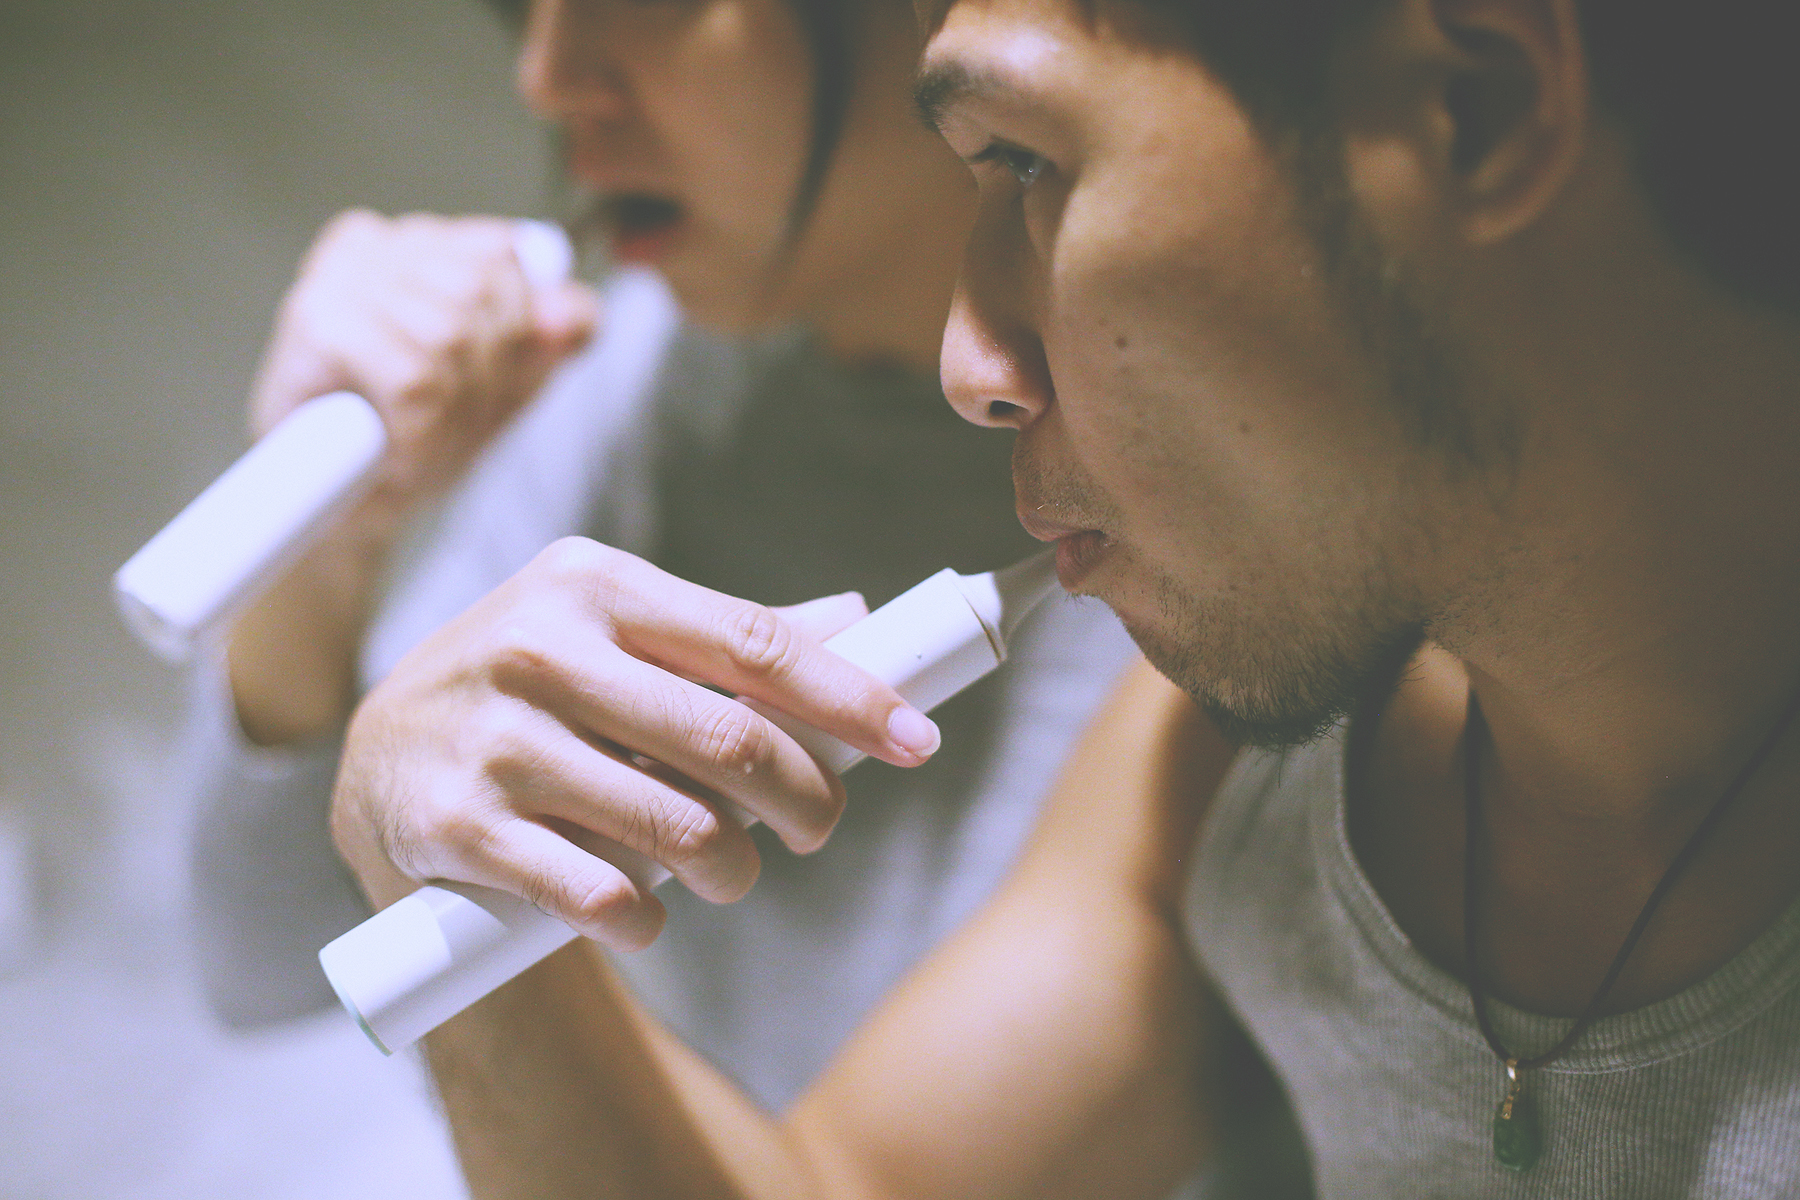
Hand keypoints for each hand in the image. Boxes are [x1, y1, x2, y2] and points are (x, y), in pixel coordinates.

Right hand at [251, 209, 598, 525]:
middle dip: (488, 373)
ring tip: (428, 437)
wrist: (342, 500)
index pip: (505, 254)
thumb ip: (549, 335)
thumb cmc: (418, 430)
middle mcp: (370, 244)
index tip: (490, 382)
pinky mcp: (315, 321)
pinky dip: (422, 428)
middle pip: (481, 291)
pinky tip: (403, 446)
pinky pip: (413, 376)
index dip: (518, 330)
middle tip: (457, 422)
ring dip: (454, 407)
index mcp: (416, 240)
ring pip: (450, 334)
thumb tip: (572, 310)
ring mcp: (335, 277)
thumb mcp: (506, 378)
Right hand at [329, 539, 941, 949]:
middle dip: (804, 801)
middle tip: (821, 829)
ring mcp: (490, 738)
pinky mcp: (452, 825)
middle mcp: (537, 646)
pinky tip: (646, 915)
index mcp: (592, 584)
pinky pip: (594, 893)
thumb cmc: (534, 692)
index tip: (919, 741)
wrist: (380, 761)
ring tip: (733, 872)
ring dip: (733, 868)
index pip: (752, 642)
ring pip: (676, 826)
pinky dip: (643, 918)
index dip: (850, 697)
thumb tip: (858, 614)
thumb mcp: (610, 632)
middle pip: (729, 740)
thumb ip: (723, 635)